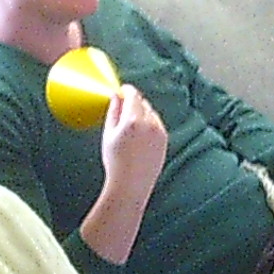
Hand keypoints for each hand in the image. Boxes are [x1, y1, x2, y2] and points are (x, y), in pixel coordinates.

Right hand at [98, 85, 166, 201]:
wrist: (131, 184)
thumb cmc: (115, 162)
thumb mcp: (108, 134)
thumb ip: (113, 112)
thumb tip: (116, 97)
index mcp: (133, 120)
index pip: (133, 95)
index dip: (127, 90)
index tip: (122, 90)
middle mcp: (149, 124)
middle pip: (142, 103)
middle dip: (133, 102)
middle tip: (123, 108)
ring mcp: (159, 132)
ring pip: (150, 113)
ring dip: (141, 113)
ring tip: (130, 126)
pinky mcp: (164, 140)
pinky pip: (157, 124)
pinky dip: (149, 124)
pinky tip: (138, 136)